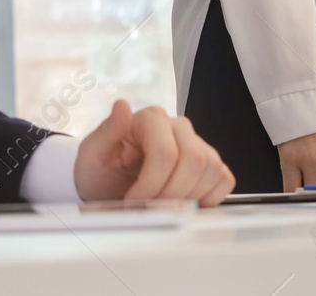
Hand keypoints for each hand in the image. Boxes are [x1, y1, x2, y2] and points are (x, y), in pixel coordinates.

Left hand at [73, 101, 233, 205]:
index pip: (166, 153)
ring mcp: (198, 144)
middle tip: (149, 210)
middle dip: (170, 195)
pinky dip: (207, 198)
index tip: (132, 203)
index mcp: (150, 119)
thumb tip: (122, 106)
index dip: (151, 186)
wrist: (109, 192)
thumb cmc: (101, 174)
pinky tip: (183, 204)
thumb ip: (105, 132)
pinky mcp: (210, 163)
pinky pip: (224, 179)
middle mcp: (178, 127)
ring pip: (211, 170)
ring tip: (162, 207)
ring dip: (187, 199)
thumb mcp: (91, 157)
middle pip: (194, 161)